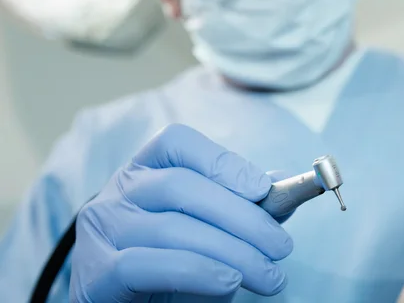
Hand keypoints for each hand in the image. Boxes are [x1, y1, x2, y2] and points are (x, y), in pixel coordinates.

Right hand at [69, 124, 292, 301]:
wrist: (122, 300)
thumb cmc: (170, 255)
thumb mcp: (205, 224)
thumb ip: (239, 203)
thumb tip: (281, 182)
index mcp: (144, 168)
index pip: (177, 143)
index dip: (222, 161)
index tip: (263, 188)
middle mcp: (119, 190)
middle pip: (181, 187)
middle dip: (241, 216)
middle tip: (281, 246)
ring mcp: (102, 228)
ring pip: (172, 229)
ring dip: (232, 252)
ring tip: (268, 275)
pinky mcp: (96, 272)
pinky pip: (149, 265)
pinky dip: (197, 272)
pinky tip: (229, 283)